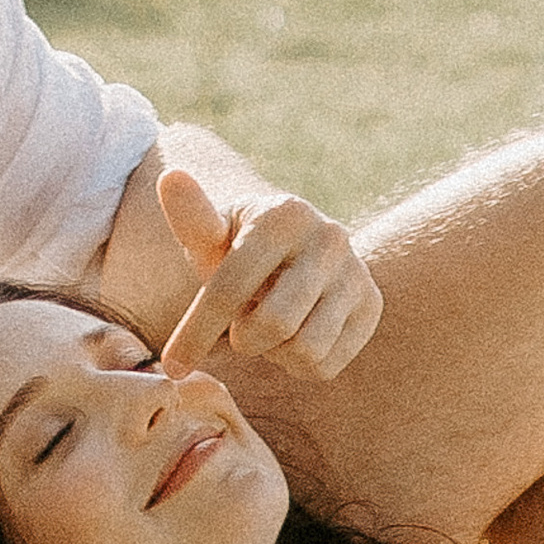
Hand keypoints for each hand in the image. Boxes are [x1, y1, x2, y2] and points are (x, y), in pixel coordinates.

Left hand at [157, 164, 381, 383]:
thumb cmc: (237, 246)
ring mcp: (357, 271)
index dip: (195, 332)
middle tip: (240, 327)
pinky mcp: (372, 305)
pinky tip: (294, 335)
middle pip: (274, 324)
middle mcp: (330, 238)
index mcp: (284, 214)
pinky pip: (326, 365)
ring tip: (268, 326)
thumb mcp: (211, 234)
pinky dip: (299, 364)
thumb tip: (171, 178)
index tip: (172, 366)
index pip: (230, 288)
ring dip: (274, 352)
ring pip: (305, 349)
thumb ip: (191, 216)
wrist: (292, 250)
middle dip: (244, 340)